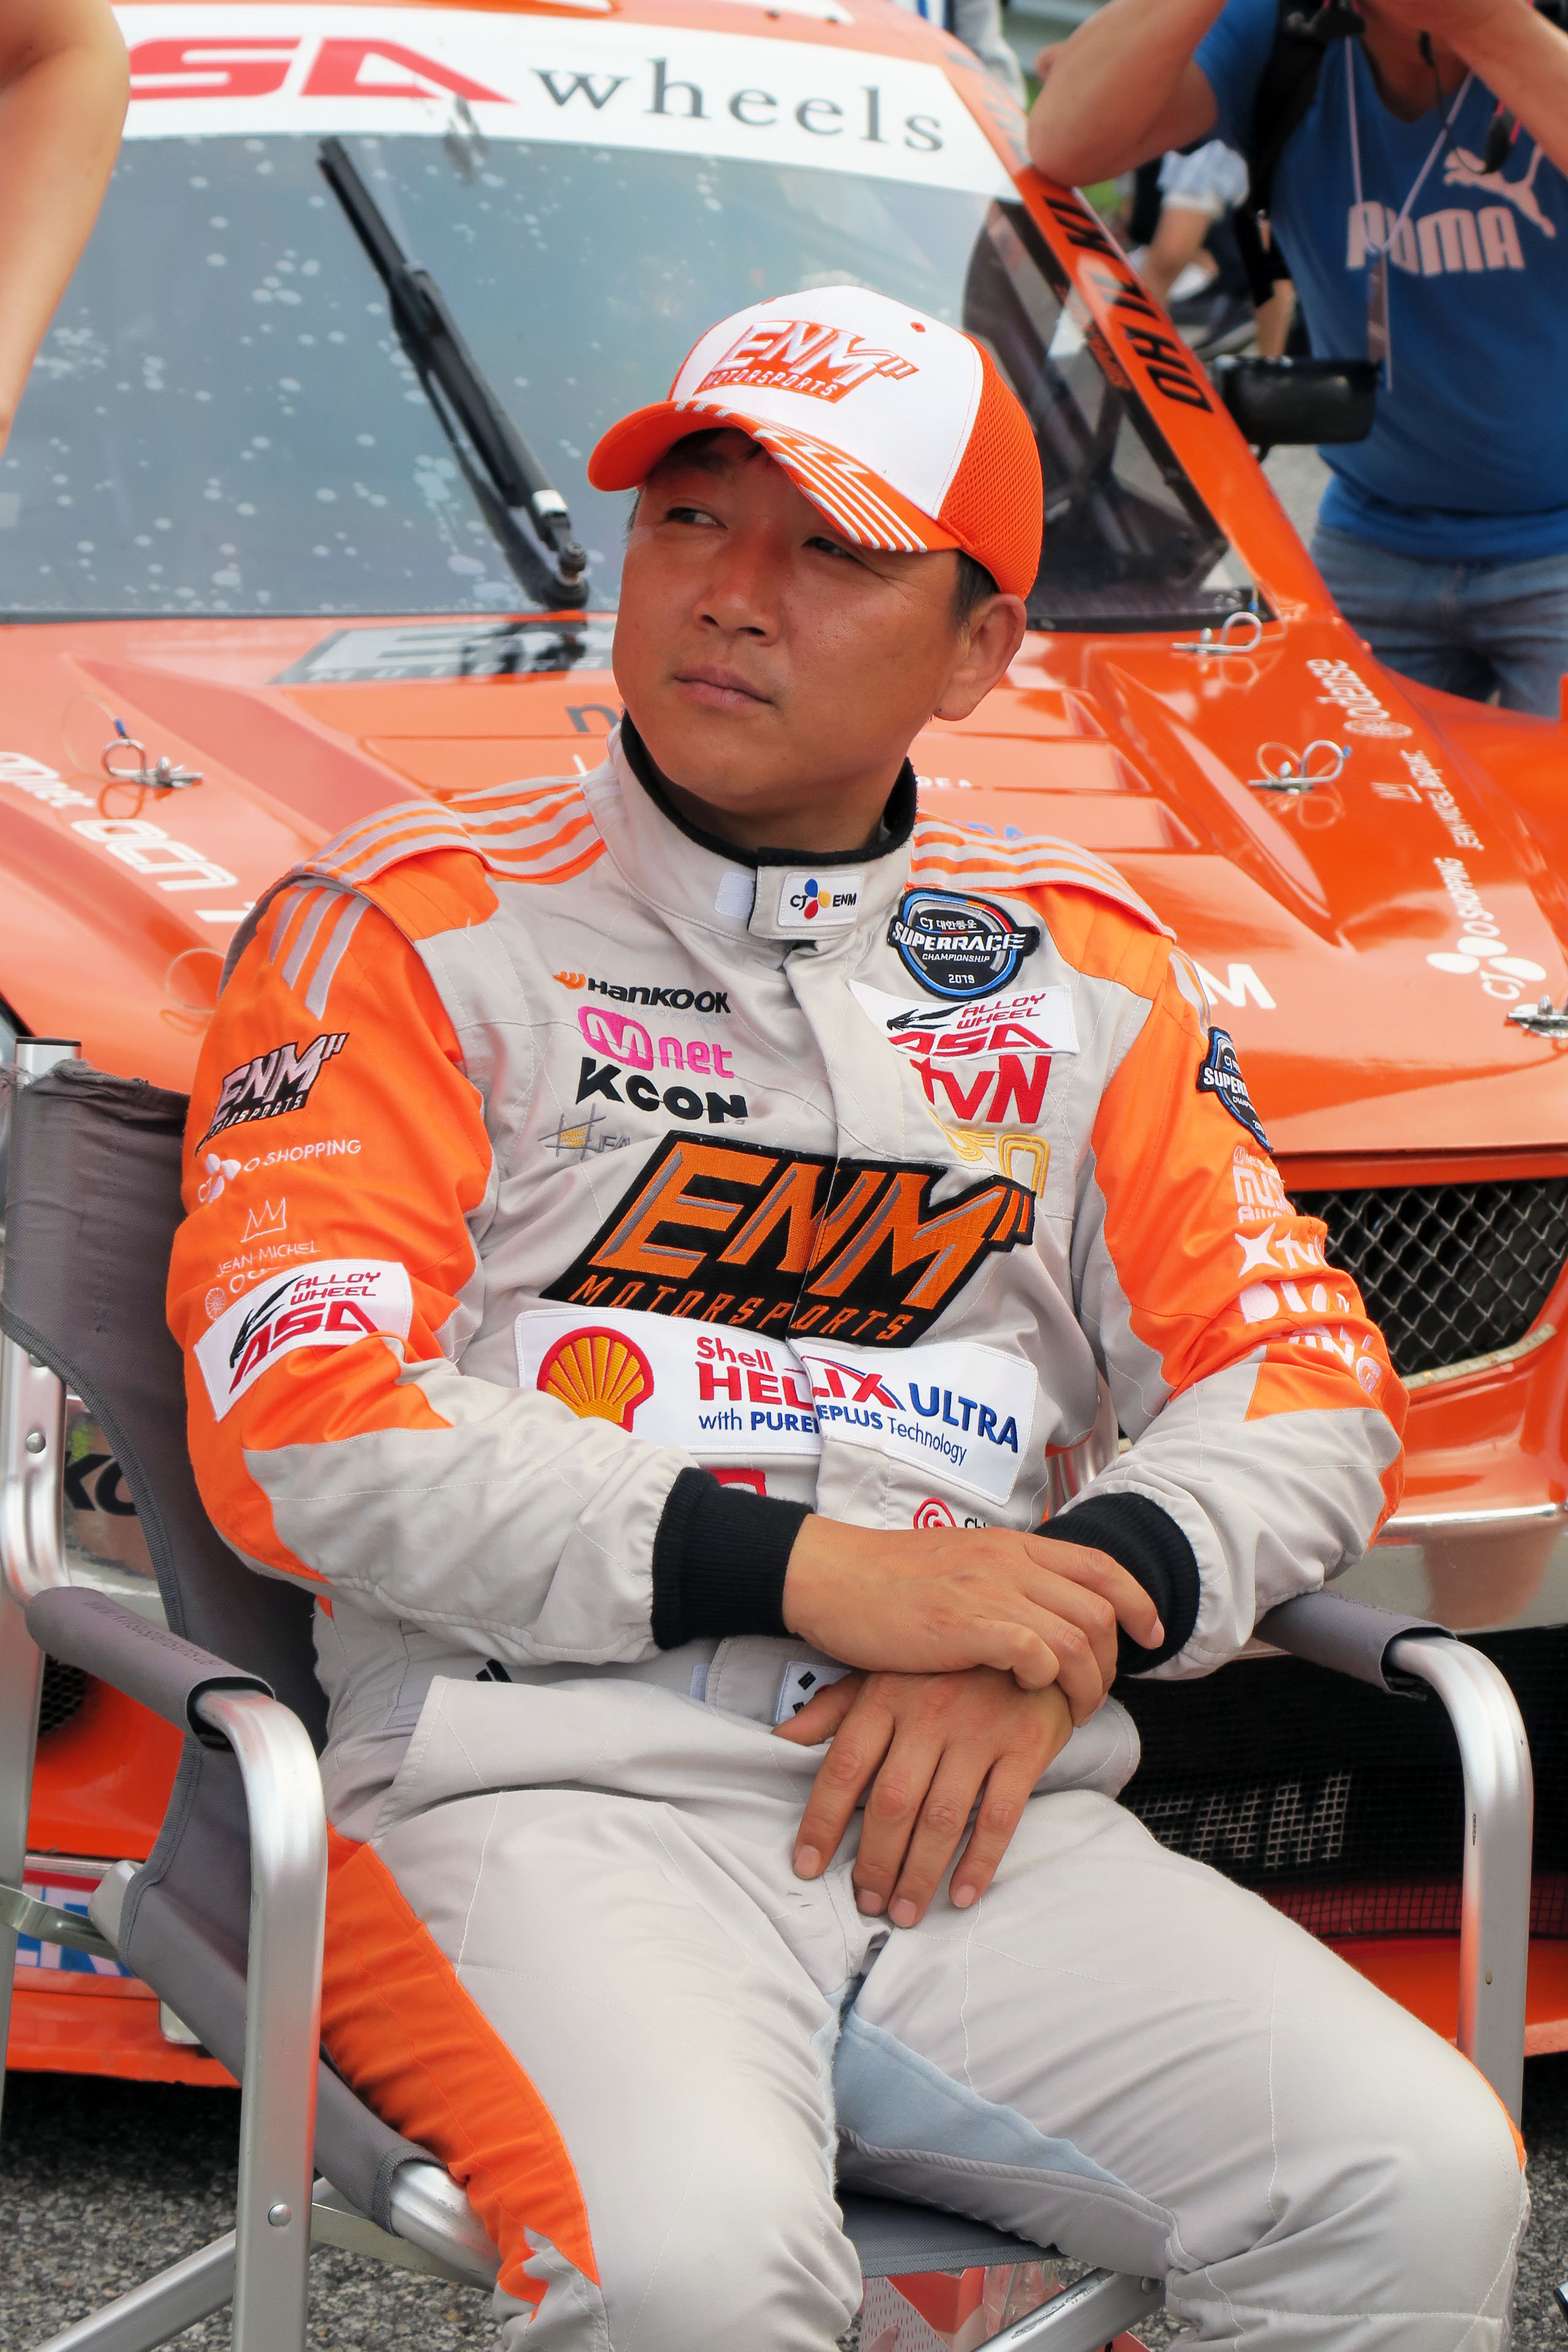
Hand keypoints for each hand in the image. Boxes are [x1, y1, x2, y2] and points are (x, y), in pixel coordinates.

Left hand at [776, 1667, 1073, 1924]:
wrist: (1033, 1637)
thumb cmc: (948, 1664)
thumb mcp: (886, 1670)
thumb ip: (835, 1707)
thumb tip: (782, 1739)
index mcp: (886, 1695)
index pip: (844, 1767)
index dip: (821, 1821)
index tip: (806, 1866)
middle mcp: (929, 1713)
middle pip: (891, 1803)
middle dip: (874, 1862)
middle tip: (867, 1901)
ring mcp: (979, 1730)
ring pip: (941, 1818)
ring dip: (919, 1874)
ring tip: (905, 1911)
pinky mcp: (1025, 1746)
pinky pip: (999, 1816)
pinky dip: (979, 1861)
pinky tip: (962, 1894)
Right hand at [781, 1517, 1161, 1721]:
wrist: (831, 1577)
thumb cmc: (886, 1582)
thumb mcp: (957, 1567)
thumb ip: (1000, 1582)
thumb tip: (1036, 1613)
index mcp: (1010, 1545)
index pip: (1099, 1565)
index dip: (1136, 1601)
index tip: (1150, 1634)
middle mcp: (1008, 1560)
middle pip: (1099, 1608)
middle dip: (1113, 1660)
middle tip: (1097, 1694)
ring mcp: (989, 1590)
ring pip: (1077, 1637)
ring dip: (1087, 1683)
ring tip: (1073, 1711)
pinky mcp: (966, 1624)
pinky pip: (1036, 1652)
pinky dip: (1045, 1678)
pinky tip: (1027, 1692)